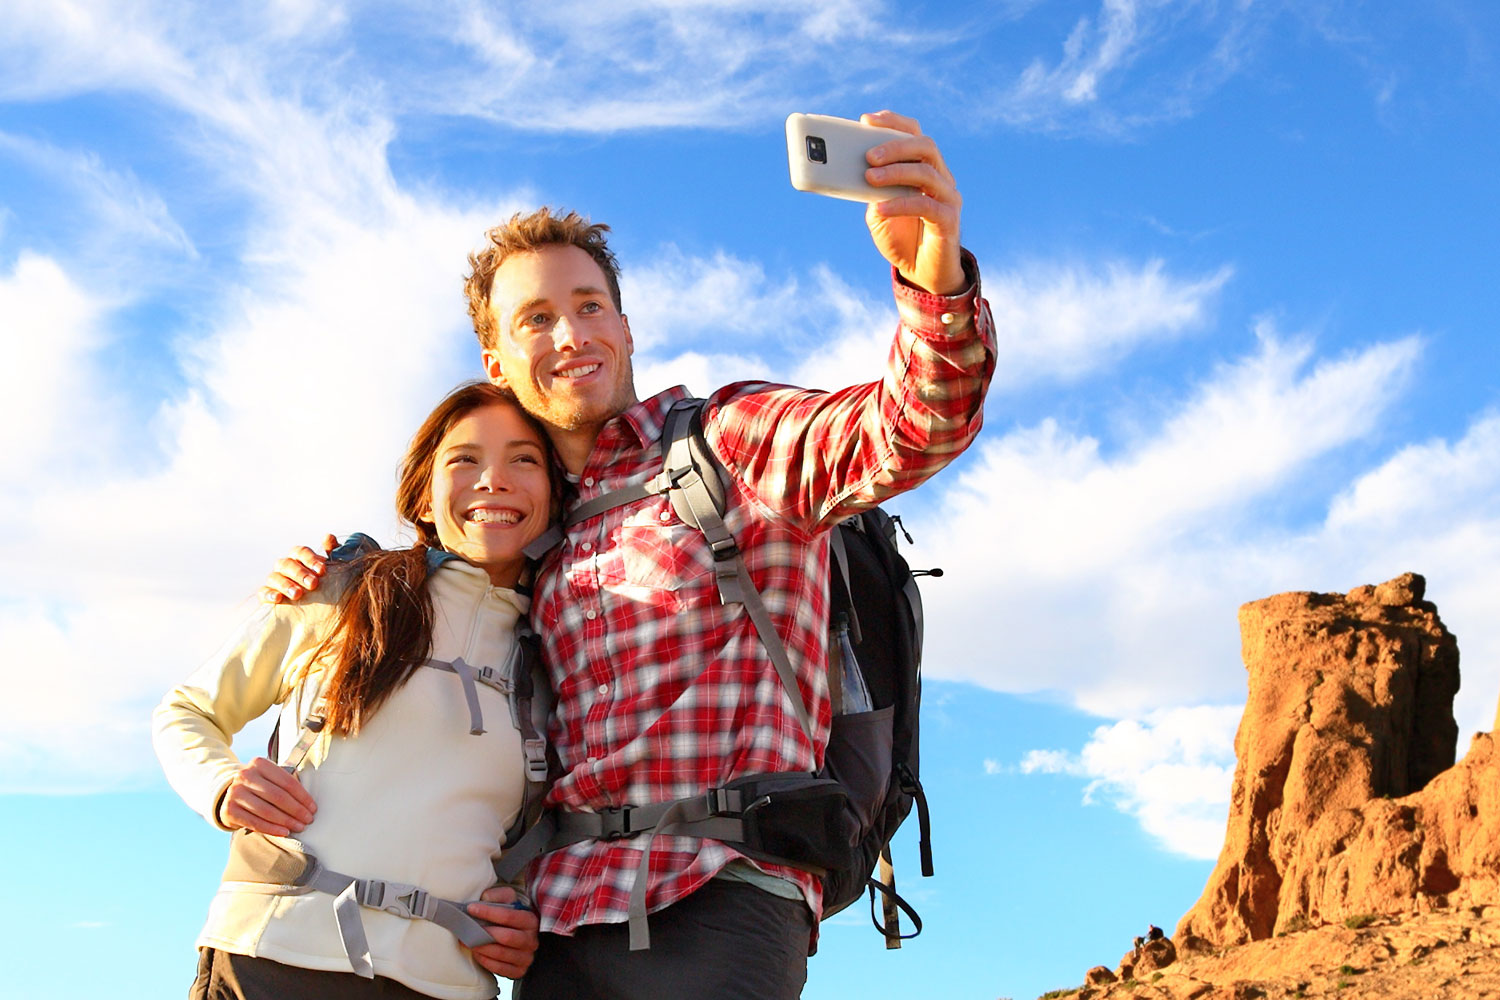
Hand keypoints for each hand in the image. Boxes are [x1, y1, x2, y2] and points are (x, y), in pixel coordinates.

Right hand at [219, 756, 317, 834]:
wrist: (229, 794)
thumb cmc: (259, 787)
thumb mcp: (270, 779)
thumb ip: (285, 785)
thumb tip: (309, 805)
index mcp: (259, 764)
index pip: (287, 782)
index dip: (302, 797)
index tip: (313, 808)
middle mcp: (245, 776)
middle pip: (278, 796)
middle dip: (296, 810)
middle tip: (308, 820)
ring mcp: (235, 793)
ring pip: (267, 811)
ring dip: (286, 821)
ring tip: (299, 827)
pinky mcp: (229, 811)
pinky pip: (255, 823)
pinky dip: (272, 829)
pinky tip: (284, 832)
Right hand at [259, 534, 335, 603]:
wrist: (319, 610)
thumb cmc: (326, 586)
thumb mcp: (334, 570)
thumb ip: (333, 553)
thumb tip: (328, 537)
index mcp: (299, 558)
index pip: (300, 552)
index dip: (310, 559)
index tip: (322, 570)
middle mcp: (285, 567)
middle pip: (287, 564)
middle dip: (300, 573)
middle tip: (313, 584)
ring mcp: (275, 581)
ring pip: (274, 577)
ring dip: (285, 584)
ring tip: (297, 594)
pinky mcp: (267, 596)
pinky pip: (263, 592)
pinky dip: (269, 594)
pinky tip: (278, 598)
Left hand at [467, 885, 540, 979]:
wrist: (519, 935)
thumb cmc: (511, 917)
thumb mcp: (508, 901)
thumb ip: (498, 895)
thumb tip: (485, 897)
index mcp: (531, 920)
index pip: (509, 916)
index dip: (489, 912)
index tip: (471, 909)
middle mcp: (531, 940)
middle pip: (506, 937)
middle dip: (484, 933)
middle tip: (468, 929)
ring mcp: (526, 957)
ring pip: (501, 954)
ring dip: (482, 948)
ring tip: (469, 941)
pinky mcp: (519, 971)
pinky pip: (500, 969)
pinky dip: (485, 961)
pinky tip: (477, 953)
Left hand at [860, 110, 964, 295]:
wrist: (921, 274)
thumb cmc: (900, 237)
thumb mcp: (877, 210)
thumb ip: (869, 191)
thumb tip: (846, 172)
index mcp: (924, 168)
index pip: (914, 134)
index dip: (893, 123)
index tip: (867, 121)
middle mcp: (941, 178)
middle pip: (924, 146)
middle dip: (894, 145)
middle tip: (868, 156)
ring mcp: (948, 198)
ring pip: (927, 171)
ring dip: (895, 171)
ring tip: (869, 178)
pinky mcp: (949, 220)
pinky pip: (926, 205)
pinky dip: (900, 203)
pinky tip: (879, 208)